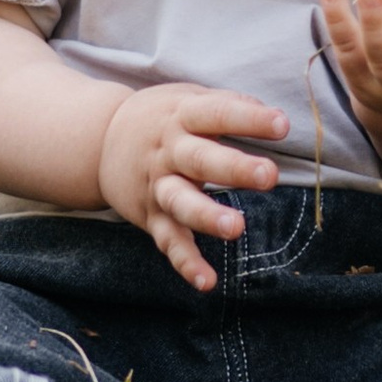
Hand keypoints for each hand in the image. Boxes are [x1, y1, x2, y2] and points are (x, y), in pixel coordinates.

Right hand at [100, 82, 284, 290]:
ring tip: (236, 227)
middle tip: (269, 175)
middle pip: (200, 159)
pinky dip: (186, 263)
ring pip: (180, 202)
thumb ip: (229, 105)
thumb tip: (273, 116)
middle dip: (234, 168)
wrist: (99, 140)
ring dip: (206, 216)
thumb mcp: (189, 99)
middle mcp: (168, 152)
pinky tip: (207, 282)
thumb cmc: (163, 119)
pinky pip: (169, 242)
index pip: (217, 113)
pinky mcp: (151, 218)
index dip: (250, 118)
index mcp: (182, 117)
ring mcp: (158, 187)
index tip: (283, 124)